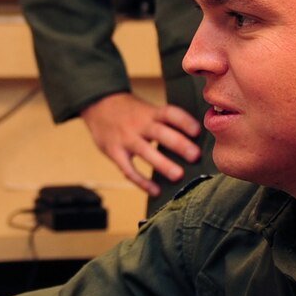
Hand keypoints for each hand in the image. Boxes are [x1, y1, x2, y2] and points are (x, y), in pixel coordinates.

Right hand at [78, 92, 201, 195]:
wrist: (98, 104)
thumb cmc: (129, 110)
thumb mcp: (146, 107)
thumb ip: (165, 121)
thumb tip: (194, 136)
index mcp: (150, 112)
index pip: (169, 113)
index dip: (184, 121)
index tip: (198, 131)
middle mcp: (139, 124)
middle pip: (160, 133)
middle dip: (178, 144)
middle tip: (195, 156)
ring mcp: (125, 139)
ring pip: (145, 151)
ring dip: (162, 164)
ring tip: (179, 176)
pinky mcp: (114, 152)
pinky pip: (128, 169)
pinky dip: (142, 182)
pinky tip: (156, 190)